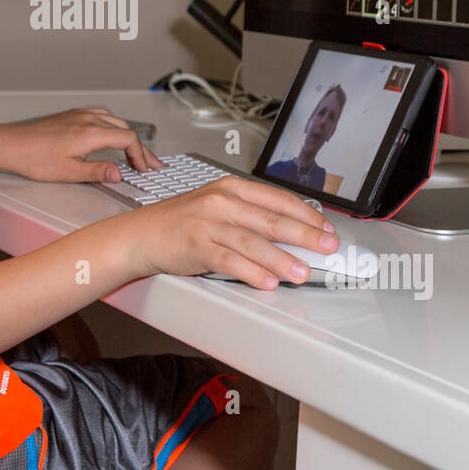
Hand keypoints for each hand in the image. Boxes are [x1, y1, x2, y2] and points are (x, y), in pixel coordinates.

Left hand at [0, 107, 162, 182]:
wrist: (11, 144)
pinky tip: (112, 136)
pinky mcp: (72, 115)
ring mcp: (80, 115)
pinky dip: (115, 127)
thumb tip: (119, 174)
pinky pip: (102, 116)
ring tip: (136, 152)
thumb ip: (97, 171)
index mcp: (90, 133)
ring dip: (128, 136)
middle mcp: (88, 119)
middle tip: (150, 163)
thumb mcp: (68, 172)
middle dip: (140, 147)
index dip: (141, 155)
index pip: (128, 139)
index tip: (144, 169)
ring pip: (115, 121)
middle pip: (125, 129)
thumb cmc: (34, 157)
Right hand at [124, 176, 336, 288]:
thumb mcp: (217, 207)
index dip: (306, 214)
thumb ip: (250, 215)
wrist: (141, 233)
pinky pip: (229, 260)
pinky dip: (251, 271)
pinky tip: (266, 281)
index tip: (326, 228)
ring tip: (301, 272)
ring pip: (253, 242)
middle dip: (305, 235)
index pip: (277, 199)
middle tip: (327, 247)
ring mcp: (208, 223)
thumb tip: (291, 232)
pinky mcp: (196, 246)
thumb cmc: (182, 222)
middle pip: (271, 219)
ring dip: (281, 259)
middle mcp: (221, 201)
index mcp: (231, 188)